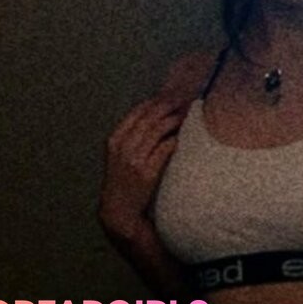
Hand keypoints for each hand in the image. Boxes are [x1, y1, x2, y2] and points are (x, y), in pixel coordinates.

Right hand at [98, 96, 186, 240]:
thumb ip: (133, 133)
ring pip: (159, 130)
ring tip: (187, 113)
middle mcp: (123, 147)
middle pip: (150, 117)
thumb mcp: (119, 153)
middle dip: (170, 105)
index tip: (172, 94)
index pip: (138, 111)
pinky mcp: (147, 172)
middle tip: (185, 100)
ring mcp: (135, 160)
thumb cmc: (122, 177)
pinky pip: (166, 148)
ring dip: (175, 118)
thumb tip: (159, 109)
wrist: (118, 209)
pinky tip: (182, 135)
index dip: (157, 100)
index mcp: (116, 139)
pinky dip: (175, 138)